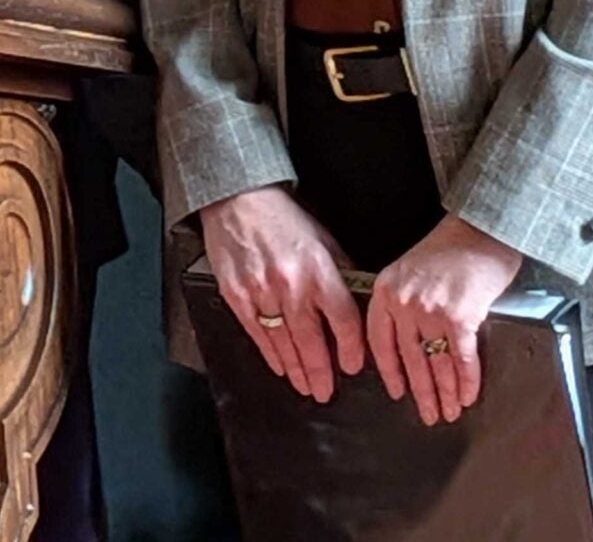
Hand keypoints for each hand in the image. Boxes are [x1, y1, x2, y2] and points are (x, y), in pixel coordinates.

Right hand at [200, 184, 366, 403]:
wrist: (238, 199)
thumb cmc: (284, 218)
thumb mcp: (324, 241)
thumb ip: (340, 275)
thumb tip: (357, 310)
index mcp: (319, 271)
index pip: (343, 321)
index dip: (350, 349)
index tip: (352, 367)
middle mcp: (291, 285)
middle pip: (311, 341)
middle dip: (320, 372)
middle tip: (326, 392)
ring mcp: (261, 292)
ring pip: (283, 343)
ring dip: (296, 369)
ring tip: (305, 387)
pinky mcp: (236, 295)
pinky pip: (256, 333)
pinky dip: (269, 353)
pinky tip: (279, 366)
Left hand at [366, 213, 521, 426]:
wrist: (480, 231)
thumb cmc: (449, 250)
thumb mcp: (409, 271)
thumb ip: (402, 301)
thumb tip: (410, 342)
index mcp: (386, 291)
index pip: (380, 341)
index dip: (390, 371)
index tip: (397, 392)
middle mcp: (403, 302)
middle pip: (409, 358)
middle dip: (421, 392)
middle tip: (428, 416)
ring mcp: (430, 310)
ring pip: (435, 363)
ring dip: (444, 393)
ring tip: (450, 412)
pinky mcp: (460, 317)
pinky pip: (462, 358)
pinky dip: (466, 380)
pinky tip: (468, 396)